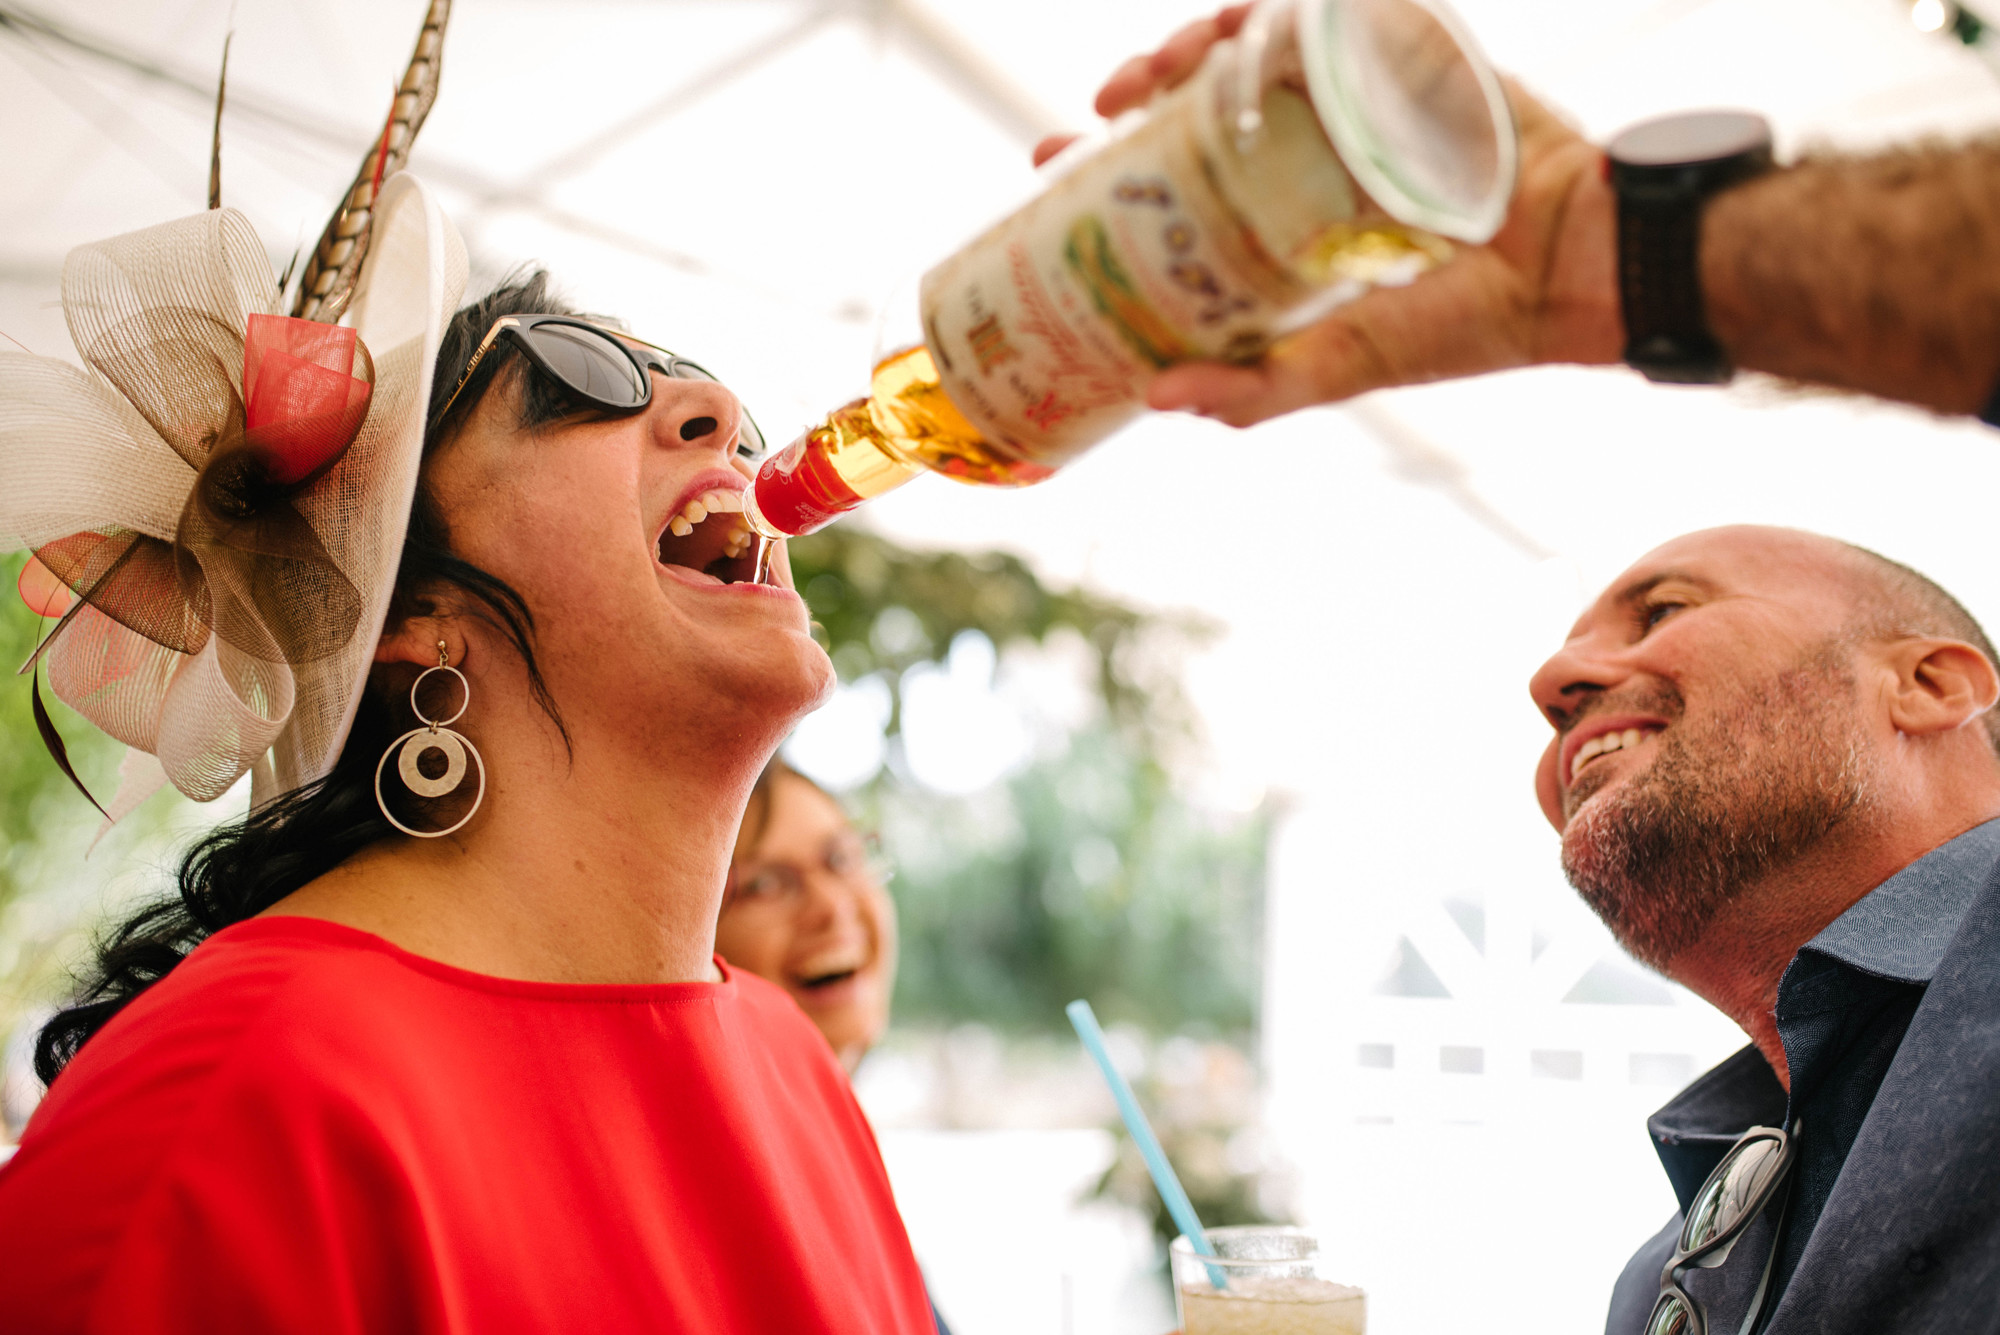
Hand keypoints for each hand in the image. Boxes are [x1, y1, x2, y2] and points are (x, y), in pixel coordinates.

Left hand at [1033, 6, 1623, 426]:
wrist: (1573, 267)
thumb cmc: (1463, 326)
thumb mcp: (1342, 362)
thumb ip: (1257, 387)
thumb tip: (1158, 400)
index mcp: (1282, 214)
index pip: (1175, 178)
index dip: (1105, 168)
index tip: (1048, 165)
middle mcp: (1307, 148)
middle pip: (1198, 102)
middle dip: (1137, 93)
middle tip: (1099, 112)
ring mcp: (1355, 96)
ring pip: (1252, 47)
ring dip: (1195, 44)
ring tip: (1160, 69)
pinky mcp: (1408, 48)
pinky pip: (1331, 7)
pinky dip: (1281, 5)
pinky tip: (1245, 22)